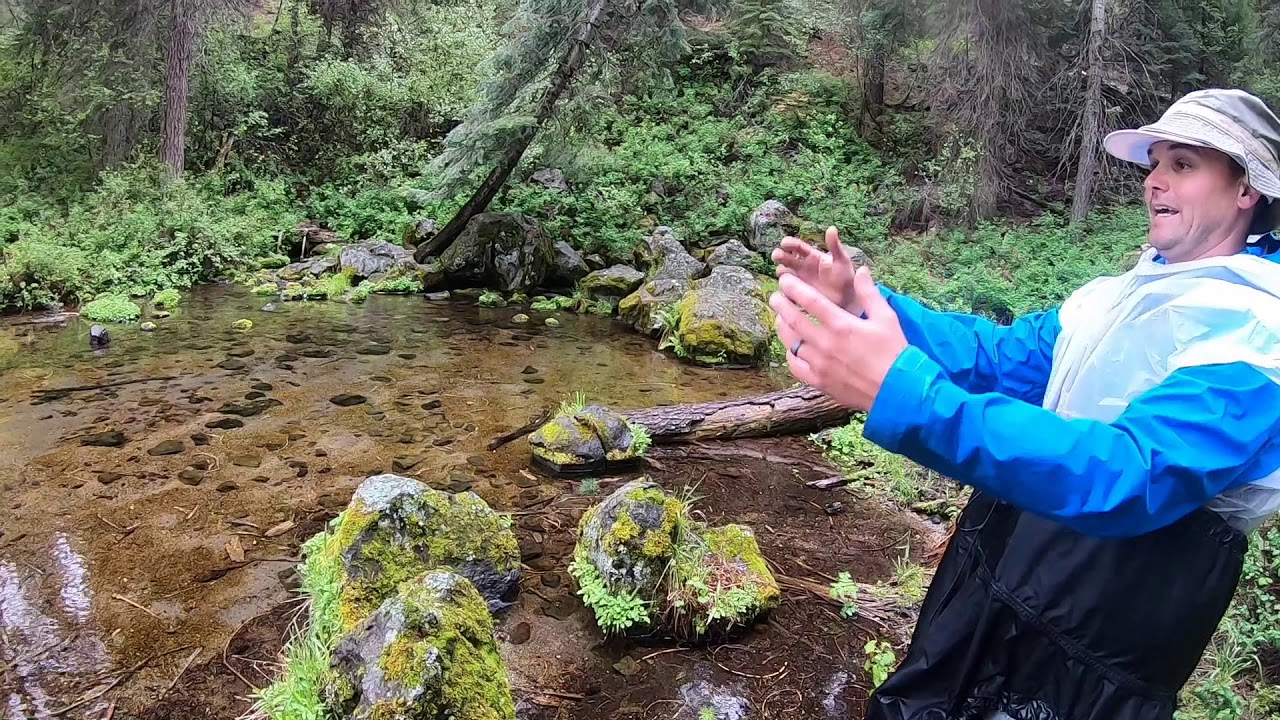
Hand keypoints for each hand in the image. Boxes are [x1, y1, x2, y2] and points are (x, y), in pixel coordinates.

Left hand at [770, 266, 907, 411]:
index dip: (793, 287)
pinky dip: (790, 354)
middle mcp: (826, 343)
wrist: (898, 390)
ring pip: (791, 342)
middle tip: (775, 297)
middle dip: (780, 305)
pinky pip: (795, 366)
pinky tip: (792, 348)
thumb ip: (869, 293)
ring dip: (782, 328)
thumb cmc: (894, 351)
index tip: (784, 280)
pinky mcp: (819, 382)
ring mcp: (820, 364)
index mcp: (841, 325)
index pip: (809, 300)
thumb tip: (861, 271)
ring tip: (781, 319)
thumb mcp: (886, 317)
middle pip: (793, 320)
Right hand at [771, 226, 861, 315]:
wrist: (847, 302)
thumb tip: (831, 228)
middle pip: (786, 258)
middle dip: (779, 256)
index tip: (784, 243)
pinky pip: (786, 291)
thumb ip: (835, 246)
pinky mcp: (797, 295)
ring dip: (782, 273)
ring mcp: (798, 281)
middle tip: (776, 256)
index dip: (790, 243)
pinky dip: (783, 289)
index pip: (798, 247)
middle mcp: (802, 267)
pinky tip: (785, 289)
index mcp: (811, 256)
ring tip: (784, 274)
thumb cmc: (845, 279)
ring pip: (784, 275)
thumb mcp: (841, 261)